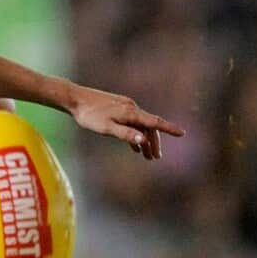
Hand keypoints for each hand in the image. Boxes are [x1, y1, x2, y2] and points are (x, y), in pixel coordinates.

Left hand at [66, 84, 184, 159]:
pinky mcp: (117, 107)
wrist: (74, 99)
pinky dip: (135, 134)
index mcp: (131, 113)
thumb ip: (125, 134)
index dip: (169, 128)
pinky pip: (131, 122)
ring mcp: (124, 106)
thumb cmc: (88, 115)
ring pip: (139, 125)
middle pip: (148, 126)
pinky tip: (134, 145)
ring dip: (144, 140)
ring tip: (145, 156)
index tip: (182, 133)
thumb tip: (144, 141)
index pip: (154, 122)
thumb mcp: (106, 128)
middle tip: (155, 158)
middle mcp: (131, 107)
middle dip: (153, 142)